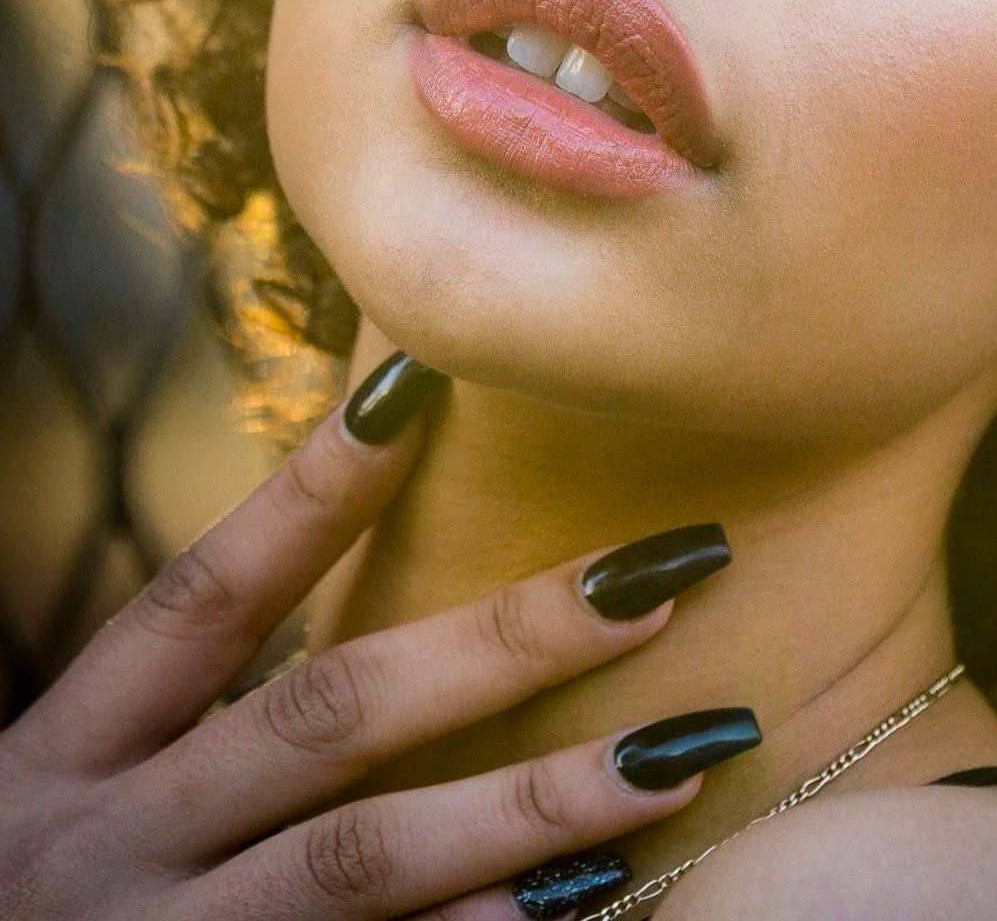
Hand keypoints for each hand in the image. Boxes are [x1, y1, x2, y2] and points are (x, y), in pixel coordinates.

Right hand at [0, 351, 750, 919]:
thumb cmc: (36, 907)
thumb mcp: (77, 801)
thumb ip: (200, 720)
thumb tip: (387, 598)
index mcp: (72, 754)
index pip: (205, 593)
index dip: (311, 489)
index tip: (424, 383)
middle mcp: (108, 841)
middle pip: (326, 714)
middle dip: (504, 643)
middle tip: (656, 578)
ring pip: (361, 858)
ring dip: (531, 804)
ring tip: (678, 757)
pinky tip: (586, 907)